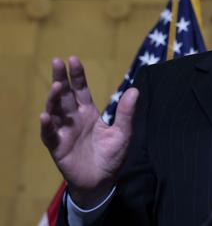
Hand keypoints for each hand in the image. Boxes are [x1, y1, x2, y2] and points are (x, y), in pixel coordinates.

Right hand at [40, 56, 138, 207]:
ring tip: (57, 87)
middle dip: (61, 79)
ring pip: (55, 111)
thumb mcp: (122, 133)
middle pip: (65, 95)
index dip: (77, 75)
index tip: (74, 59)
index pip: (81, 89)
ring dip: (54, 99)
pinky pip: (49, 134)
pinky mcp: (58, 147)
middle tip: (57, 61)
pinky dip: (47, 125)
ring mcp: (64, 132)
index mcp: (89, 113)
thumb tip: (135, 90)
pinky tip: (46, 115)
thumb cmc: (112, 156)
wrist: (103, 182)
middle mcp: (73, 119)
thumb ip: (125, 113)